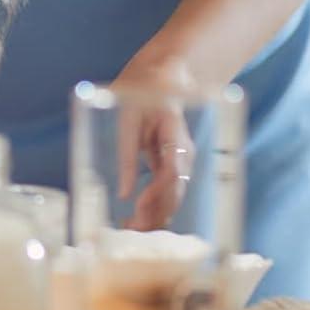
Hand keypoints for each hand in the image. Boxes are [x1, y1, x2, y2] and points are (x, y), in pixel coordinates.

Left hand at [114, 52, 196, 230]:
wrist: (161, 80)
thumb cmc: (141, 94)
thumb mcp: (128, 118)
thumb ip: (128, 153)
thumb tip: (124, 193)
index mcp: (175, 135)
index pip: (173, 171)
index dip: (158, 191)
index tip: (139, 206)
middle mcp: (184, 154)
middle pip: (175, 192)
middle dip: (155, 214)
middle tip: (131, 229)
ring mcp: (182, 161)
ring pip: (173, 197)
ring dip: (155, 215)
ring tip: (130, 229)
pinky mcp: (173, 166)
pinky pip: (167, 191)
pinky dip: (155, 207)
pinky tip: (139, 220)